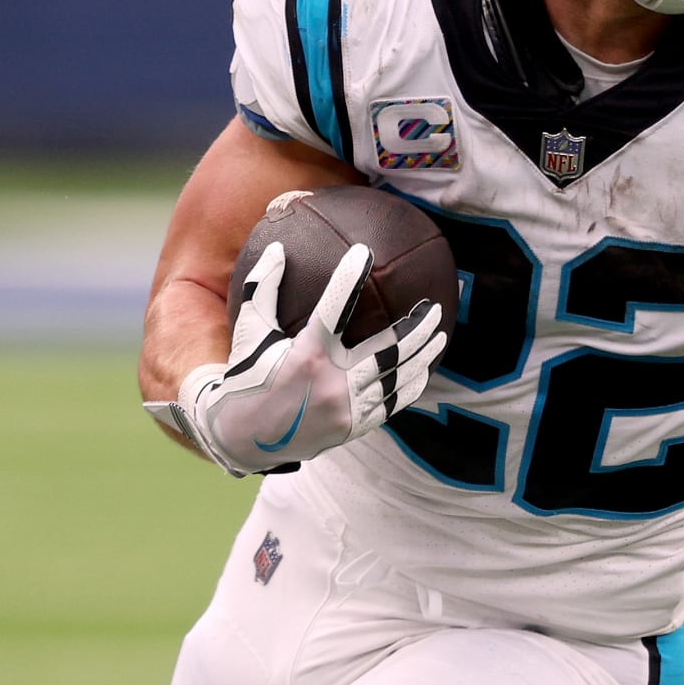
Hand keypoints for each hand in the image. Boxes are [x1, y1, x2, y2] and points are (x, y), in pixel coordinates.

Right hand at [171, 241, 446, 474]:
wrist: (244, 437)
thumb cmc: (248, 376)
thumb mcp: (248, 333)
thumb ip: (262, 289)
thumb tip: (278, 246)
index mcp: (306, 356)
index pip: (333, 308)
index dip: (348, 277)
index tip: (364, 252)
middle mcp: (331, 384)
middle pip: (387, 350)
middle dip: (416, 327)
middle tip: (433, 307)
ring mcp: (345, 409)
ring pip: (396, 378)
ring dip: (422, 355)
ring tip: (440, 335)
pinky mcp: (352, 427)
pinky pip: (391, 404)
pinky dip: (410, 385)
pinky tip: (423, 369)